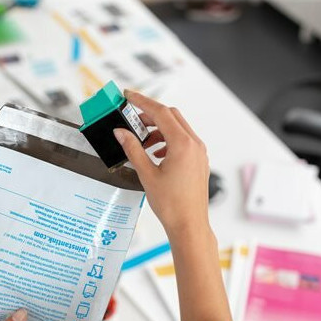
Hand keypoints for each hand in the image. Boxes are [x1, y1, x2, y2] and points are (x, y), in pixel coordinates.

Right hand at [113, 89, 211, 239]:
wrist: (189, 225)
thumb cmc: (172, 205)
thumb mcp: (146, 174)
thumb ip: (133, 149)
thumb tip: (121, 133)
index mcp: (182, 144)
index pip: (161, 112)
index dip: (142, 101)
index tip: (129, 95)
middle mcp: (194, 144)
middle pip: (171, 116)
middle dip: (150, 115)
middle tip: (131, 119)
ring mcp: (199, 152)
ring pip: (177, 128)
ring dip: (158, 129)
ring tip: (140, 141)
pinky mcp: (198, 161)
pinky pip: (183, 141)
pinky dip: (167, 140)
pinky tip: (155, 153)